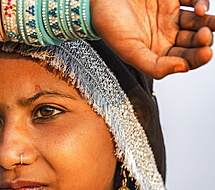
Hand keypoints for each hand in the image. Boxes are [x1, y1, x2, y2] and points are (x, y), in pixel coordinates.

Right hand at [91, 0, 214, 78]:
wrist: (98, 0)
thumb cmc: (108, 25)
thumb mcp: (128, 51)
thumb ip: (154, 65)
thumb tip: (182, 69)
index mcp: (156, 53)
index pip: (184, 60)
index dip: (197, 58)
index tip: (205, 53)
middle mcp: (166, 36)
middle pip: (194, 42)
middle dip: (203, 40)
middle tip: (203, 35)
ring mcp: (170, 17)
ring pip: (198, 22)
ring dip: (207, 22)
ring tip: (203, 17)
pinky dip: (201, 2)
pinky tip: (199, 6)